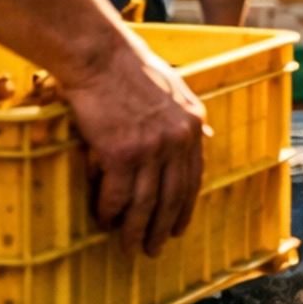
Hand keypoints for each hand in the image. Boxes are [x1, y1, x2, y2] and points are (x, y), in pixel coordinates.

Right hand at [59, 28, 209, 256]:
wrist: (99, 55)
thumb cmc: (129, 67)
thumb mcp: (175, 89)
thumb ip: (186, 118)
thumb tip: (203, 140)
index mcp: (194, 125)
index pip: (193, 179)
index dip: (184, 208)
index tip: (176, 227)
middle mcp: (178, 140)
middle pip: (172, 198)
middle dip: (162, 228)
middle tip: (153, 248)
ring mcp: (152, 148)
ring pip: (146, 204)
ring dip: (136, 230)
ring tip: (129, 247)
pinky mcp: (122, 153)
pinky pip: (118, 195)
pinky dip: (110, 211)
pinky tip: (104, 220)